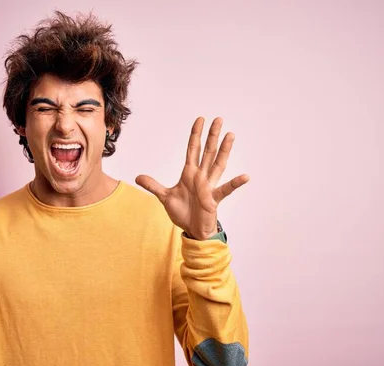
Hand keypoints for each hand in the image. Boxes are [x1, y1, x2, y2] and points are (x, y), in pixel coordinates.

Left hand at [136, 117, 248, 239]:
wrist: (192, 229)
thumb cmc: (183, 212)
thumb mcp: (165, 197)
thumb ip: (153, 186)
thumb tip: (138, 177)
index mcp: (190, 173)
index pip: (193, 149)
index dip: (196, 135)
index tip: (200, 119)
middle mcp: (201, 176)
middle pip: (207, 152)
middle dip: (212, 136)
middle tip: (218, 119)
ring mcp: (209, 186)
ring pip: (218, 164)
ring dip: (224, 150)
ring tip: (230, 135)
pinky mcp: (214, 199)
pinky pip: (226, 189)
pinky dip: (235, 183)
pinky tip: (245, 176)